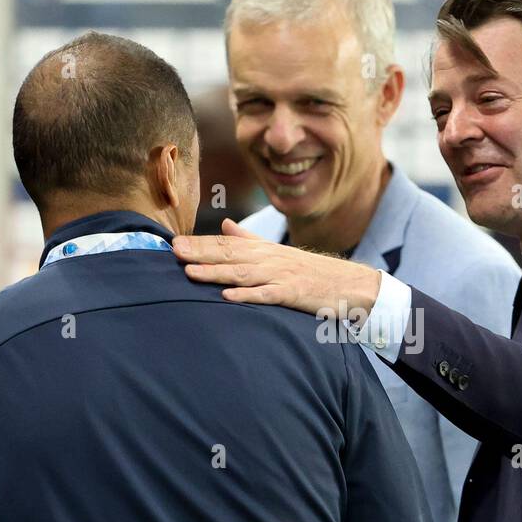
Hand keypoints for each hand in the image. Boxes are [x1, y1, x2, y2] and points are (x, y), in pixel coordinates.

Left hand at [172, 219, 381, 316]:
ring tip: (191, 273)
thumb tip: (224, 225)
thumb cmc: (310, 272)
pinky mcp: (293, 294)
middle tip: (173, 251)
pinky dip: (247, 296)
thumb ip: (249, 240)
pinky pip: (267, 295)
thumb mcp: (278, 252)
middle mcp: (269, 259)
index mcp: (263, 250)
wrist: (348, 285)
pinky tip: (228, 297)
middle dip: (200, 253)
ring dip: (216, 272)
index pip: (226, 244)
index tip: (173, 244)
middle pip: (230, 255)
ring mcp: (281, 276)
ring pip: (243, 273)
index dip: (200, 244)